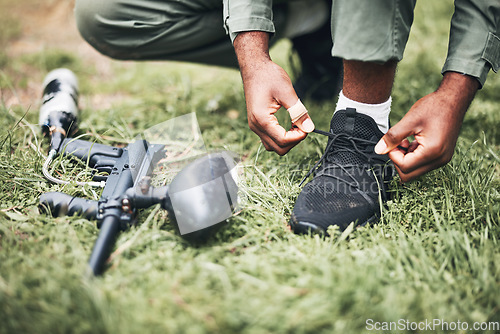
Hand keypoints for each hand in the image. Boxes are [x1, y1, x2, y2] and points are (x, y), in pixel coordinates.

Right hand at [234, 32, 314, 154]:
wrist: (254, 67)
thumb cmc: (269, 76)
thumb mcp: (287, 92)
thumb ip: (298, 112)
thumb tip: (309, 128)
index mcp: (261, 119)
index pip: (283, 140)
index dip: (298, 137)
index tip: (307, 127)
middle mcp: (255, 126)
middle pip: (278, 148)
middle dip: (293, 141)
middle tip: (302, 126)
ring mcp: (254, 126)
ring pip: (272, 146)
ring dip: (287, 141)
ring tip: (296, 126)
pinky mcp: (257, 123)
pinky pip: (269, 139)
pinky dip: (280, 137)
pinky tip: (289, 125)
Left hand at [374, 72, 478, 181]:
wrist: (454, 100)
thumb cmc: (434, 107)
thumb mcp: (409, 121)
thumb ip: (392, 137)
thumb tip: (378, 150)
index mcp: (432, 152)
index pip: (404, 167)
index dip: (393, 155)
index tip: (393, 142)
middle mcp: (440, 160)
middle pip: (409, 174)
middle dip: (399, 160)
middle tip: (398, 143)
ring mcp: (442, 159)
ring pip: (415, 170)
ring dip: (406, 158)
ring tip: (406, 140)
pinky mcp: (442, 156)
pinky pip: (423, 164)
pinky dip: (413, 156)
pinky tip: (413, 141)